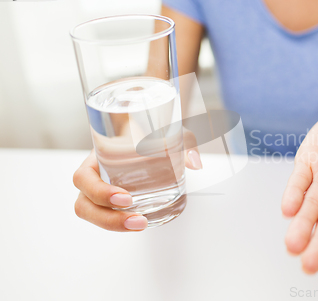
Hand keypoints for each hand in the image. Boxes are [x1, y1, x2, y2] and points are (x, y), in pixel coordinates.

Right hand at [73, 130, 201, 231]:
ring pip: (93, 215)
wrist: (141, 133)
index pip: (82, 178)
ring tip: (141, 224)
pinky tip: (143, 222)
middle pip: (85, 204)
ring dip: (114, 224)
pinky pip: (107, 216)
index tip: (126, 197)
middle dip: (108, 217)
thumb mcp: (165, 132)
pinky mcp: (110, 202)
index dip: (98, 191)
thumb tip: (195, 162)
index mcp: (96, 157)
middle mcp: (94, 177)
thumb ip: (183, 142)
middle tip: (137, 219)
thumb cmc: (145, 132)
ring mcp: (100, 192)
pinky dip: (121, 223)